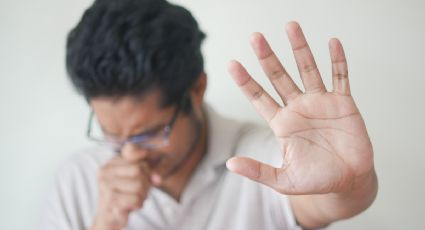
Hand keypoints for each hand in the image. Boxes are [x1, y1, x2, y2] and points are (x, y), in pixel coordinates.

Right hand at [91, 145, 150, 229]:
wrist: (109, 217)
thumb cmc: (127, 195)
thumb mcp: (140, 178)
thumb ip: (152, 171)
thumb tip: (157, 178)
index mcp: (112, 162)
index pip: (131, 149)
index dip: (144, 159)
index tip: (148, 172)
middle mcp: (105, 171)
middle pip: (139, 169)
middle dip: (146, 183)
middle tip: (140, 191)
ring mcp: (105, 186)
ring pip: (139, 185)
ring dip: (142, 195)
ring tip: (135, 198)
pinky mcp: (109, 200)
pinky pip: (135, 199)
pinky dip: (138, 204)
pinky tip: (131, 206)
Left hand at [226, 21, 373, 194]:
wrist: (348, 181)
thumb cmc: (315, 180)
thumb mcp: (283, 180)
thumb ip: (258, 171)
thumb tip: (229, 164)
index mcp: (282, 123)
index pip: (259, 97)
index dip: (245, 81)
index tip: (231, 63)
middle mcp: (298, 108)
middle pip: (279, 77)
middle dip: (267, 57)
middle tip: (255, 37)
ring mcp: (320, 102)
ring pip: (307, 69)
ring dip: (299, 49)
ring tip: (290, 26)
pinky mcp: (343, 103)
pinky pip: (340, 77)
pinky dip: (337, 61)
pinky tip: (332, 43)